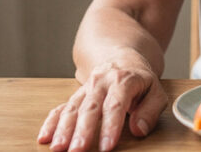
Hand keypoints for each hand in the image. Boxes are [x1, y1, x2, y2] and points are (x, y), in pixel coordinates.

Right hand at [37, 55, 167, 151]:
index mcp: (123, 80)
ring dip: (64, 129)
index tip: (106, 146)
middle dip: (82, 131)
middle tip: (78, 150)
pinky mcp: (76, 96)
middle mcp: (101, 83)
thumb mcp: (156, 91)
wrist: (122, 59)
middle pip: (90, 108)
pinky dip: (51, 123)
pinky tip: (45, 137)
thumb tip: (139, 130)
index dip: (110, 126)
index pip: (115, 105)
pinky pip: (61, 108)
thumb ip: (150, 111)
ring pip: (72, 108)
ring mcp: (85, 89)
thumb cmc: (140, 80)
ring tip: (58, 148)